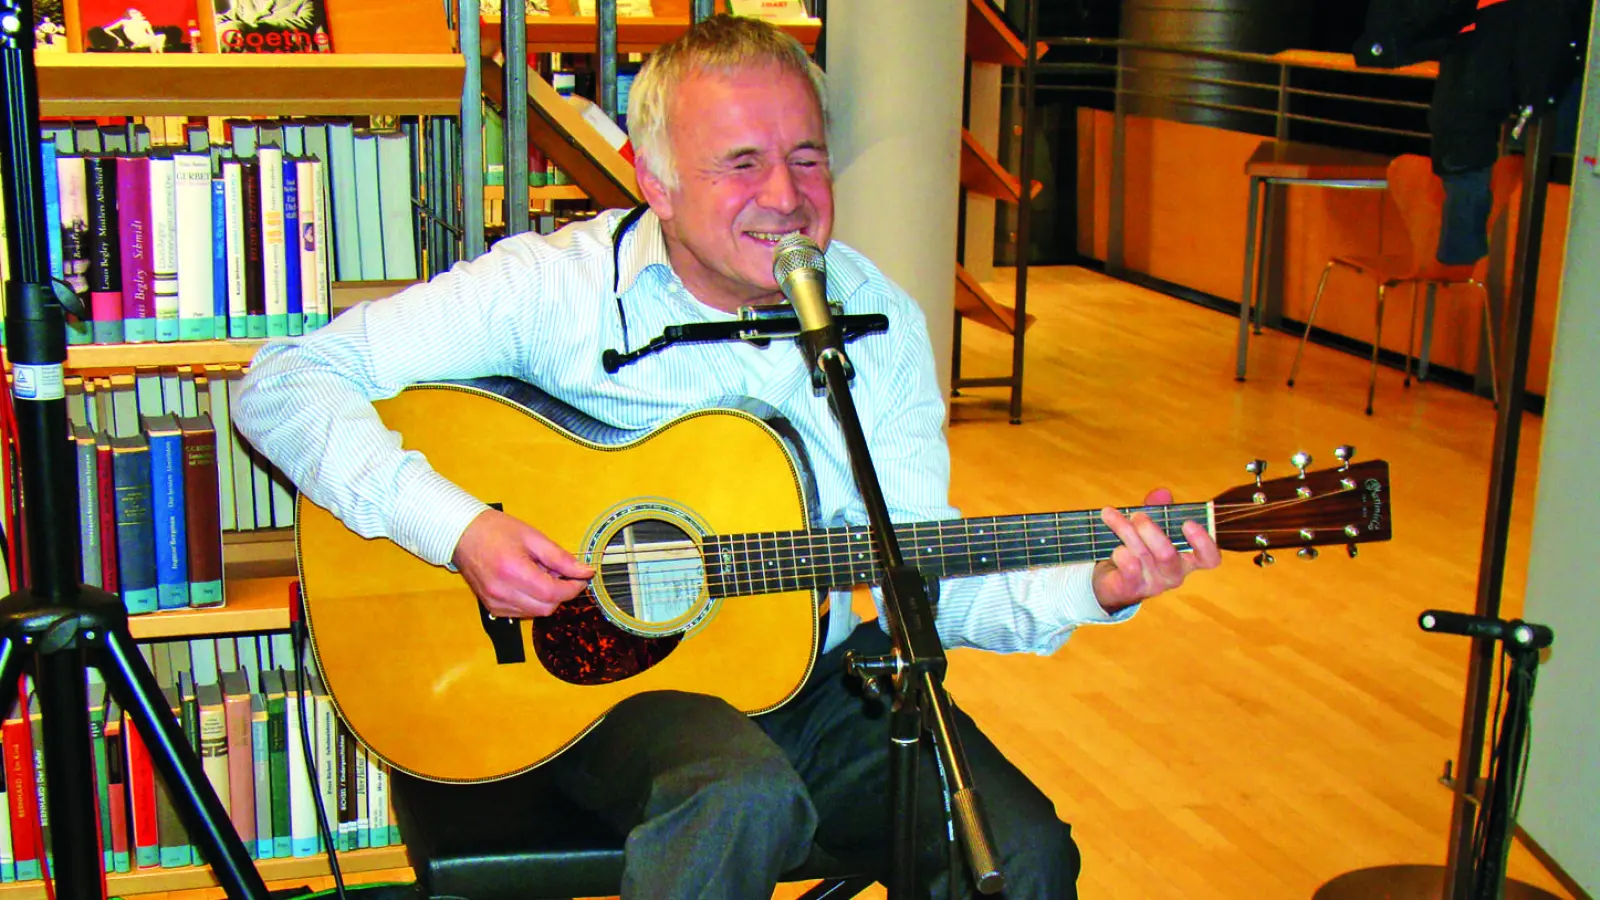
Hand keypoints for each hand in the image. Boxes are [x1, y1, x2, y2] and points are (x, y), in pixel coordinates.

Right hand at [451, 508, 594, 617]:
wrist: (463, 535)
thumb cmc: (495, 531)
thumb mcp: (533, 537)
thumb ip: (560, 558)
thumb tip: (585, 572)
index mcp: (513, 572)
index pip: (553, 593)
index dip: (573, 588)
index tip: (582, 577)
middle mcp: (502, 592)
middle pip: (547, 607)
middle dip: (561, 593)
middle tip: (560, 573)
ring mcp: (495, 603)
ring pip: (536, 612)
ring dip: (546, 598)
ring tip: (539, 574)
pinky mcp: (493, 608)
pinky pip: (522, 612)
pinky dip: (532, 601)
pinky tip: (527, 583)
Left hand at [1092, 488, 1221, 612]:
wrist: (1111, 580)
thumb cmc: (1137, 549)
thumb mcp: (1148, 526)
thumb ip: (1158, 509)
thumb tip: (1162, 492)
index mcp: (1186, 559)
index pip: (1209, 558)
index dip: (1204, 543)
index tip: (1188, 523)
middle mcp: (1173, 574)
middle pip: (1167, 554)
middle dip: (1149, 529)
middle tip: (1136, 515)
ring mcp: (1152, 585)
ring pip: (1142, 556)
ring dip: (1126, 532)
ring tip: (1110, 515)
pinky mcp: (1131, 589)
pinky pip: (1128, 569)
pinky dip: (1120, 553)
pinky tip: (1114, 546)